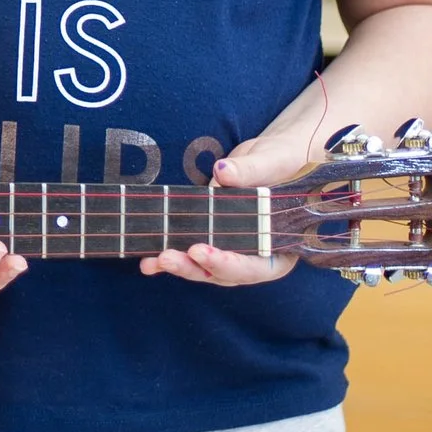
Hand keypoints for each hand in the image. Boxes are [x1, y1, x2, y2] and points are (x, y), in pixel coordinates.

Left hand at [139, 136, 301, 287]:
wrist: (272, 158)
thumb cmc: (284, 162)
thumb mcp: (273, 162)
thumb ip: (251, 170)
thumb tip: (223, 172)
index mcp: (280, 247)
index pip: (256, 267)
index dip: (228, 264)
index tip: (201, 251)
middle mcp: (255, 255)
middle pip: (225, 273)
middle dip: (194, 267)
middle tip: (167, 258)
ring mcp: (231, 249)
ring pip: (205, 268)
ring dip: (179, 265)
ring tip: (152, 261)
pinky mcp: (212, 238)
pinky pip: (191, 254)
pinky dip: (170, 257)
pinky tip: (148, 262)